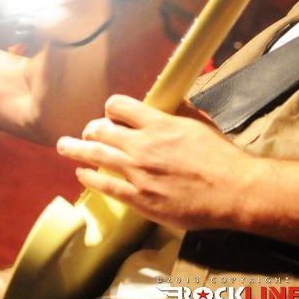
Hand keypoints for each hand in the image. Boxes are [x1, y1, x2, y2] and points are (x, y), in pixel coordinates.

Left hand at [56, 95, 259, 230]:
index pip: (117, 106)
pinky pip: (105, 186)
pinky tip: (81, 174)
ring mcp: (138, 173)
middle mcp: (142, 146)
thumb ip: (177, 111)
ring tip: (63, 146)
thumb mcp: (199, 123)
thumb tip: (166, 101)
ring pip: (95, 156)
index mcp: (157, 124)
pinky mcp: (139, 198)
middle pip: (99, 130)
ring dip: (74, 148)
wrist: (236, 191)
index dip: (111, 109)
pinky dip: (89, 178)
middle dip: (90, 129)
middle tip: (87, 133)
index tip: (111, 115)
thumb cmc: (222, 156)